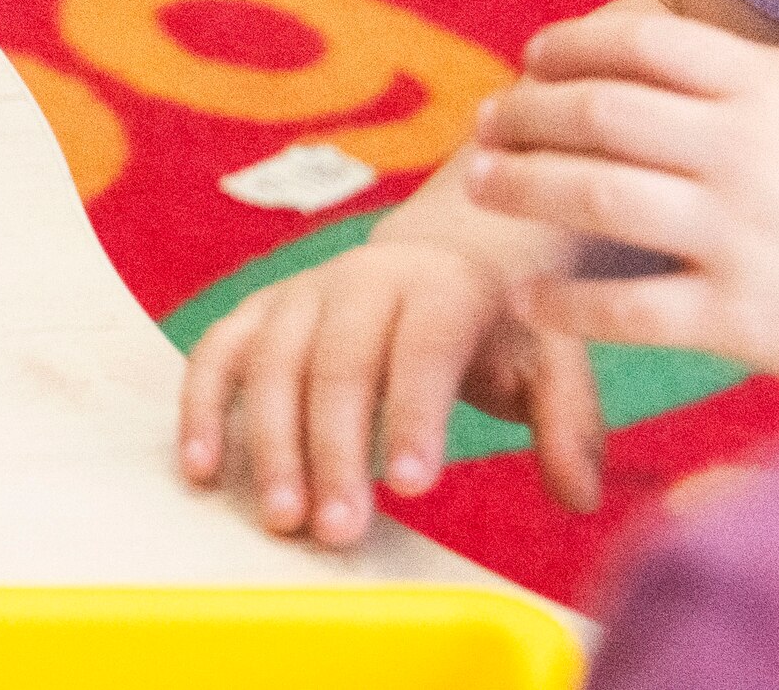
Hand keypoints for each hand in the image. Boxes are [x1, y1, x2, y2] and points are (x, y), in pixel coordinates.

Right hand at [175, 224, 600, 546]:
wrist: (448, 247)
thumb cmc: (500, 323)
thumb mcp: (551, 357)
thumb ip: (566, 420)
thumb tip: (577, 495)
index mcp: (443, 286)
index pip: (425, 346)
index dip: (415, 413)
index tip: (412, 487)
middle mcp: (364, 280)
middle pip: (339, 365)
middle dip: (333, 451)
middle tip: (336, 531)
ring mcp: (303, 293)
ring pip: (272, 363)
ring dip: (268, 443)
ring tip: (280, 518)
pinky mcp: (260, 310)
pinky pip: (218, 351)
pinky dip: (202, 405)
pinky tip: (202, 468)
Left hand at [457, 6, 778, 415]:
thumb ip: (769, 85)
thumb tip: (683, 54)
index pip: (644, 43)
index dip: (572, 46)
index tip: (534, 60)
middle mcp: (751, 151)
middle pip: (598, 111)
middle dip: (525, 113)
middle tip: (486, 123)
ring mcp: (744, 234)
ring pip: (594, 195)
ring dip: (523, 185)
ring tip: (483, 185)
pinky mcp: (747, 319)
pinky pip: (626, 305)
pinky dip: (566, 300)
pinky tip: (533, 297)